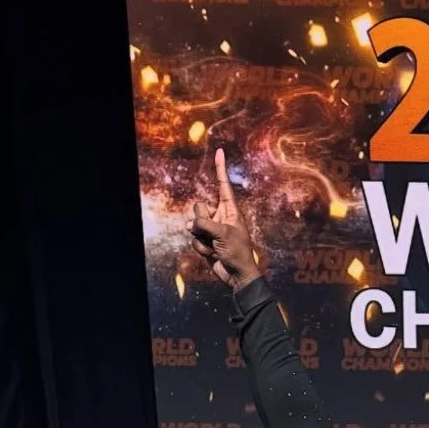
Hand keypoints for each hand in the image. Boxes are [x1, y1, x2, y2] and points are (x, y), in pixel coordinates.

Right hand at [189, 149, 261, 290]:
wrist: (237, 276)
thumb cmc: (237, 253)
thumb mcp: (223, 234)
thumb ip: (205, 223)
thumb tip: (191, 223)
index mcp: (230, 210)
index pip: (223, 185)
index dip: (220, 168)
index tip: (220, 151)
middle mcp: (220, 216)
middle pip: (199, 207)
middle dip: (202, 221)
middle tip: (215, 234)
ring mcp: (211, 229)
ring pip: (194, 224)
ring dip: (202, 238)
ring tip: (215, 247)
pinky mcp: (205, 241)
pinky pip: (194, 239)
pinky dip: (201, 248)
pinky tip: (212, 254)